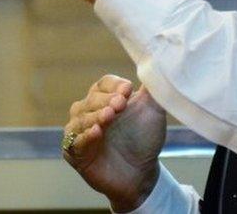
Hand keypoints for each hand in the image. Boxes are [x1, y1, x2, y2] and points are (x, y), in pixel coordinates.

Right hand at [64, 75, 166, 211]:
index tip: (128, 90)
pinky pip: (75, 142)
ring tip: (109, 116)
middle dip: (105, 100)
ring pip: (81, 119)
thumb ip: (154, 89)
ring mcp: (80, 132)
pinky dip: (85, 136)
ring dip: (95, 116)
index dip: (114, 85)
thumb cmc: (145, 139)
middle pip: (91, 100)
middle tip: (120, 104)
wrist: (142, 174)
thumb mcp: (152, 111)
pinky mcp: (75, 153)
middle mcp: (89, 112)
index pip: (103, 84)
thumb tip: (161, 63)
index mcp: (105, 98)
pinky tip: (96, 132)